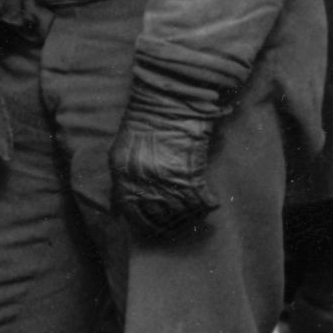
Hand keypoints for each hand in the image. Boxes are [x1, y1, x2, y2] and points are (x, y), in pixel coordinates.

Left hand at [110, 69, 226, 238]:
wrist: (165, 104)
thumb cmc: (143, 124)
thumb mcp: (121, 152)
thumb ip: (123, 178)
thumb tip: (123, 205)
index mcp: (123, 177)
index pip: (133, 214)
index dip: (145, 224)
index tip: (155, 227)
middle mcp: (144, 183)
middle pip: (160, 217)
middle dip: (171, 222)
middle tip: (181, 220)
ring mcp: (167, 181)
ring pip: (183, 212)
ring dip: (192, 214)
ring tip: (197, 209)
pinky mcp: (190, 175)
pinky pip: (202, 201)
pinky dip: (209, 204)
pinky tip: (211, 201)